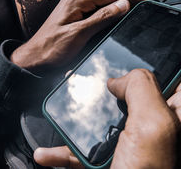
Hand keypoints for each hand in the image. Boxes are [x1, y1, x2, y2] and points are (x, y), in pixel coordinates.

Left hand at [11, 0, 154, 68]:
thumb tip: (122, 4)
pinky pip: (97, 5)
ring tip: (137, 2)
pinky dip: (111, 6)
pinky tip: (118, 8)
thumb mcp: (79, 34)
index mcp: (77, 0)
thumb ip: (101, 18)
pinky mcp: (75, 13)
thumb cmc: (52, 48)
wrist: (35, 56)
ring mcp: (75, 5)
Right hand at [34, 69, 177, 168]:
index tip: (124, 57)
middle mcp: (150, 128)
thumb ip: (141, 88)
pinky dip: (64, 152)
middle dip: (106, 88)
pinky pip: (85, 150)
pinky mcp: (109, 161)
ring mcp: (128, 145)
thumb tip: (117, 80)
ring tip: (62, 110)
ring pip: (102, 120)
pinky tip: (47, 153)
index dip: (148, 65)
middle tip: (88, 79)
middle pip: (127, 95)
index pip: (166, 79)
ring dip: (79, 118)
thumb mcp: (151, 127)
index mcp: (169, 116)